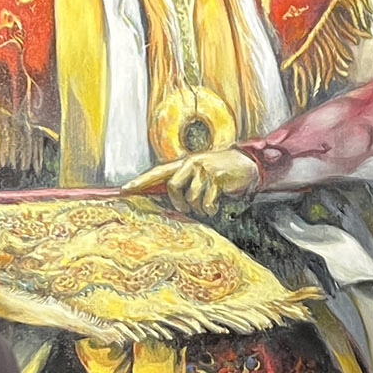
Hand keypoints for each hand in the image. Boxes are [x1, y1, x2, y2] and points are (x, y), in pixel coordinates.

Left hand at [130, 147, 261, 214]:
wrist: (246, 164)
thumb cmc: (221, 173)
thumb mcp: (201, 174)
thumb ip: (185, 183)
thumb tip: (171, 202)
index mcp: (184, 163)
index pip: (158, 172)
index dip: (141, 181)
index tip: (125, 190)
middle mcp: (191, 163)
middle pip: (172, 187)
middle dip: (180, 202)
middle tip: (190, 208)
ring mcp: (203, 168)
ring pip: (191, 197)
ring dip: (200, 208)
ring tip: (208, 205)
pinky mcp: (216, 177)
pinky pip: (206, 202)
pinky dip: (210, 208)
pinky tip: (216, 205)